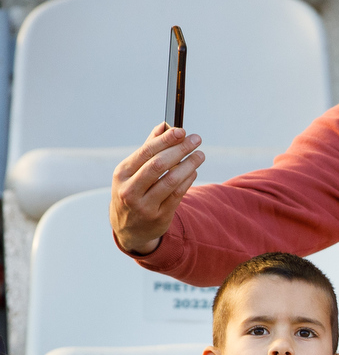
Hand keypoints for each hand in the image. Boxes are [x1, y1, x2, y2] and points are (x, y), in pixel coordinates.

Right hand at [110, 123, 205, 255]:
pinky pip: (178, 194)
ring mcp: (145, 205)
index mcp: (122, 174)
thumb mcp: (131, 172)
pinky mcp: (159, 216)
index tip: (182, 130)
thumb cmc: (132, 192)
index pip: (146, 152)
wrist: (129, 229)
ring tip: (200, 155)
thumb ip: (148, 149)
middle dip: (180, 150)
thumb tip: (164, 126)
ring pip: (171, 180)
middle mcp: (130, 190)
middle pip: (159, 165)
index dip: (165, 140)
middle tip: (196, 140)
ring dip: (189, 165)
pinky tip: (194, 171)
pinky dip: (188, 180)